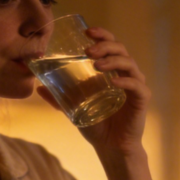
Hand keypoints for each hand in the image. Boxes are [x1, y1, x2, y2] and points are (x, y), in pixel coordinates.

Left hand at [36, 26, 149, 156]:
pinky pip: (136, 85)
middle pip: (121, 49)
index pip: (111, 45)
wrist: (110, 147)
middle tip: (88, 51)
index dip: (102, 35)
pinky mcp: (142, 99)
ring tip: (97, 64)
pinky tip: (113, 81)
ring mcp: (135, 86)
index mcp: (112, 71)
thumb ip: (57, 98)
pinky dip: (125, 81)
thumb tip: (38, 86)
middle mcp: (126, 74)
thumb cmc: (96, 125)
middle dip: (105, 45)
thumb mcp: (72, 108)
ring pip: (129, 63)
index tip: (87, 31)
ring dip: (113, 60)